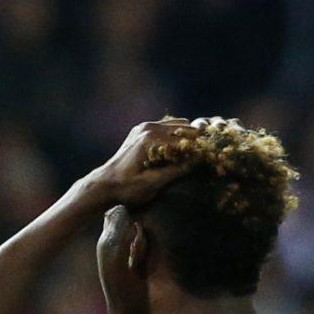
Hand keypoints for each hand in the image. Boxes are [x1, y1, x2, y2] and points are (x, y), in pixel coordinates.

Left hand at [76, 119, 201, 208]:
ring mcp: (143, 127)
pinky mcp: (140, 130)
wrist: (103, 184)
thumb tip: (198, 160)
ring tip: (193, 153)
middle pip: (183, 127)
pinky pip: (165, 127)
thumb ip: (176, 170)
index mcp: (151, 138)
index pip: (184, 138)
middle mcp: (147, 127)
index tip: (209, 157)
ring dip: (185, 137)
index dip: (198, 148)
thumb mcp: (153, 183)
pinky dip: (175, 135)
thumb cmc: (126, 188)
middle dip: (194, 140)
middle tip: (204, 154)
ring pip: (176, 125)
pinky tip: (179, 150)